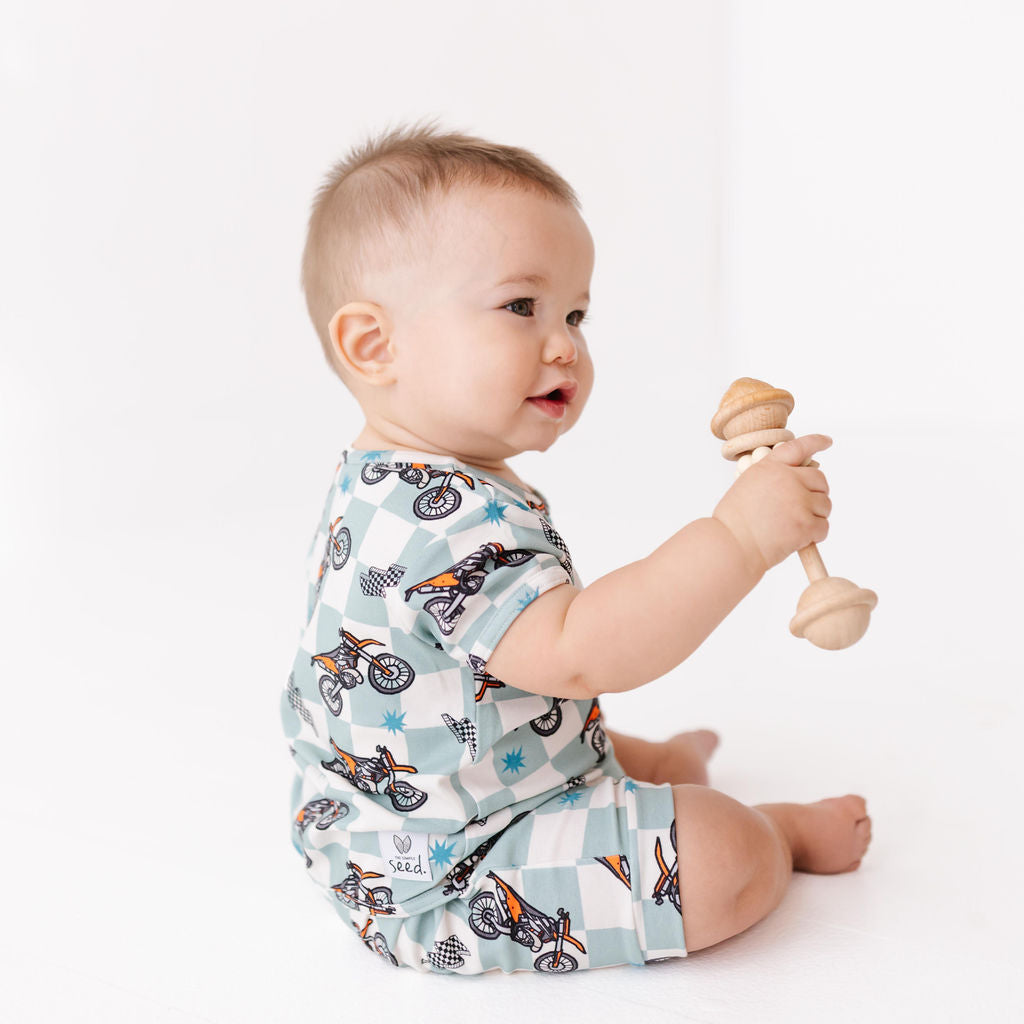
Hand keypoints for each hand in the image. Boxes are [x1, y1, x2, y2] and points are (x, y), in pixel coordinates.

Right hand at [712, 434, 833, 576]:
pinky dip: (815, 535)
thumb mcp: (747, 486)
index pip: (798, 447)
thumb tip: (796, 484)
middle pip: (820, 480)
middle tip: (803, 509)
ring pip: (825, 505)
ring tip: (793, 526)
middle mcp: (787, 479)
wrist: (731, 545)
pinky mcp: (805, 524)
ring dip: (815, 516)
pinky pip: (824, 527)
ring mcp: (798, 501)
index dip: (815, 442)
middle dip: (816, 494)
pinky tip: (797, 539)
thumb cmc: (734, 522)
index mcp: (770, 467)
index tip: (827, 441)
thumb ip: (772, 478)